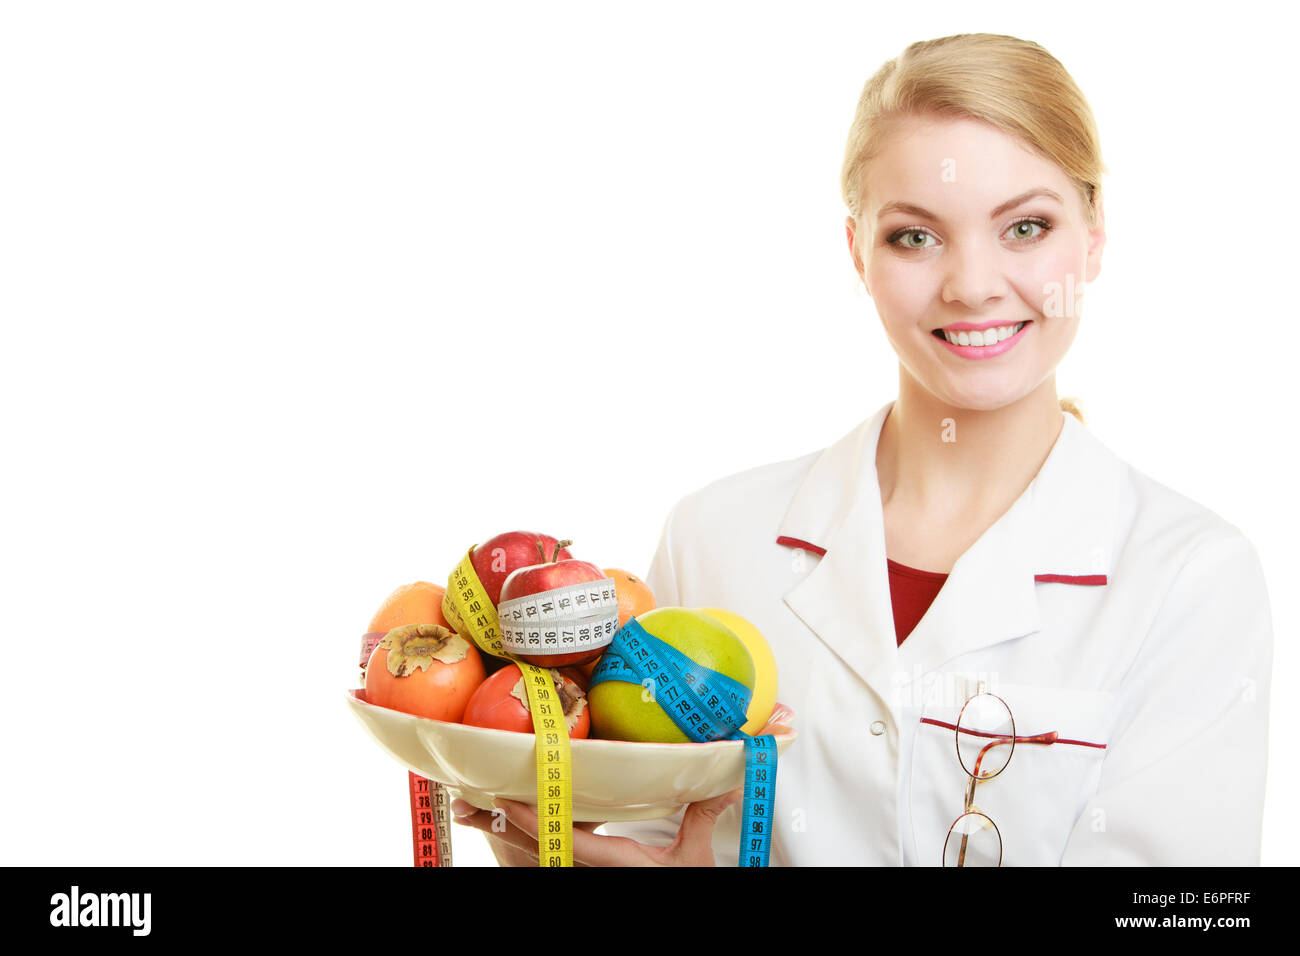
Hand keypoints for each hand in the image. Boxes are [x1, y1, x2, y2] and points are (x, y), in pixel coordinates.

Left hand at [452, 788, 742, 866]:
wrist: (680, 912)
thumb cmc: (683, 886)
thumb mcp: (694, 856)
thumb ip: (702, 814)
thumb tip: (724, 780)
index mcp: (613, 865)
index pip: (564, 841)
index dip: (533, 821)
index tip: (506, 799)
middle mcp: (592, 874)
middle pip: (535, 849)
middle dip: (500, 826)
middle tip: (466, 805)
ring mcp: (584, 876)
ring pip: (534, 856)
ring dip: (505, 835)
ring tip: (471, 811)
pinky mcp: (586, 874)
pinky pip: (548, 859)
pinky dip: (524, 842)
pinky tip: (508, 827)